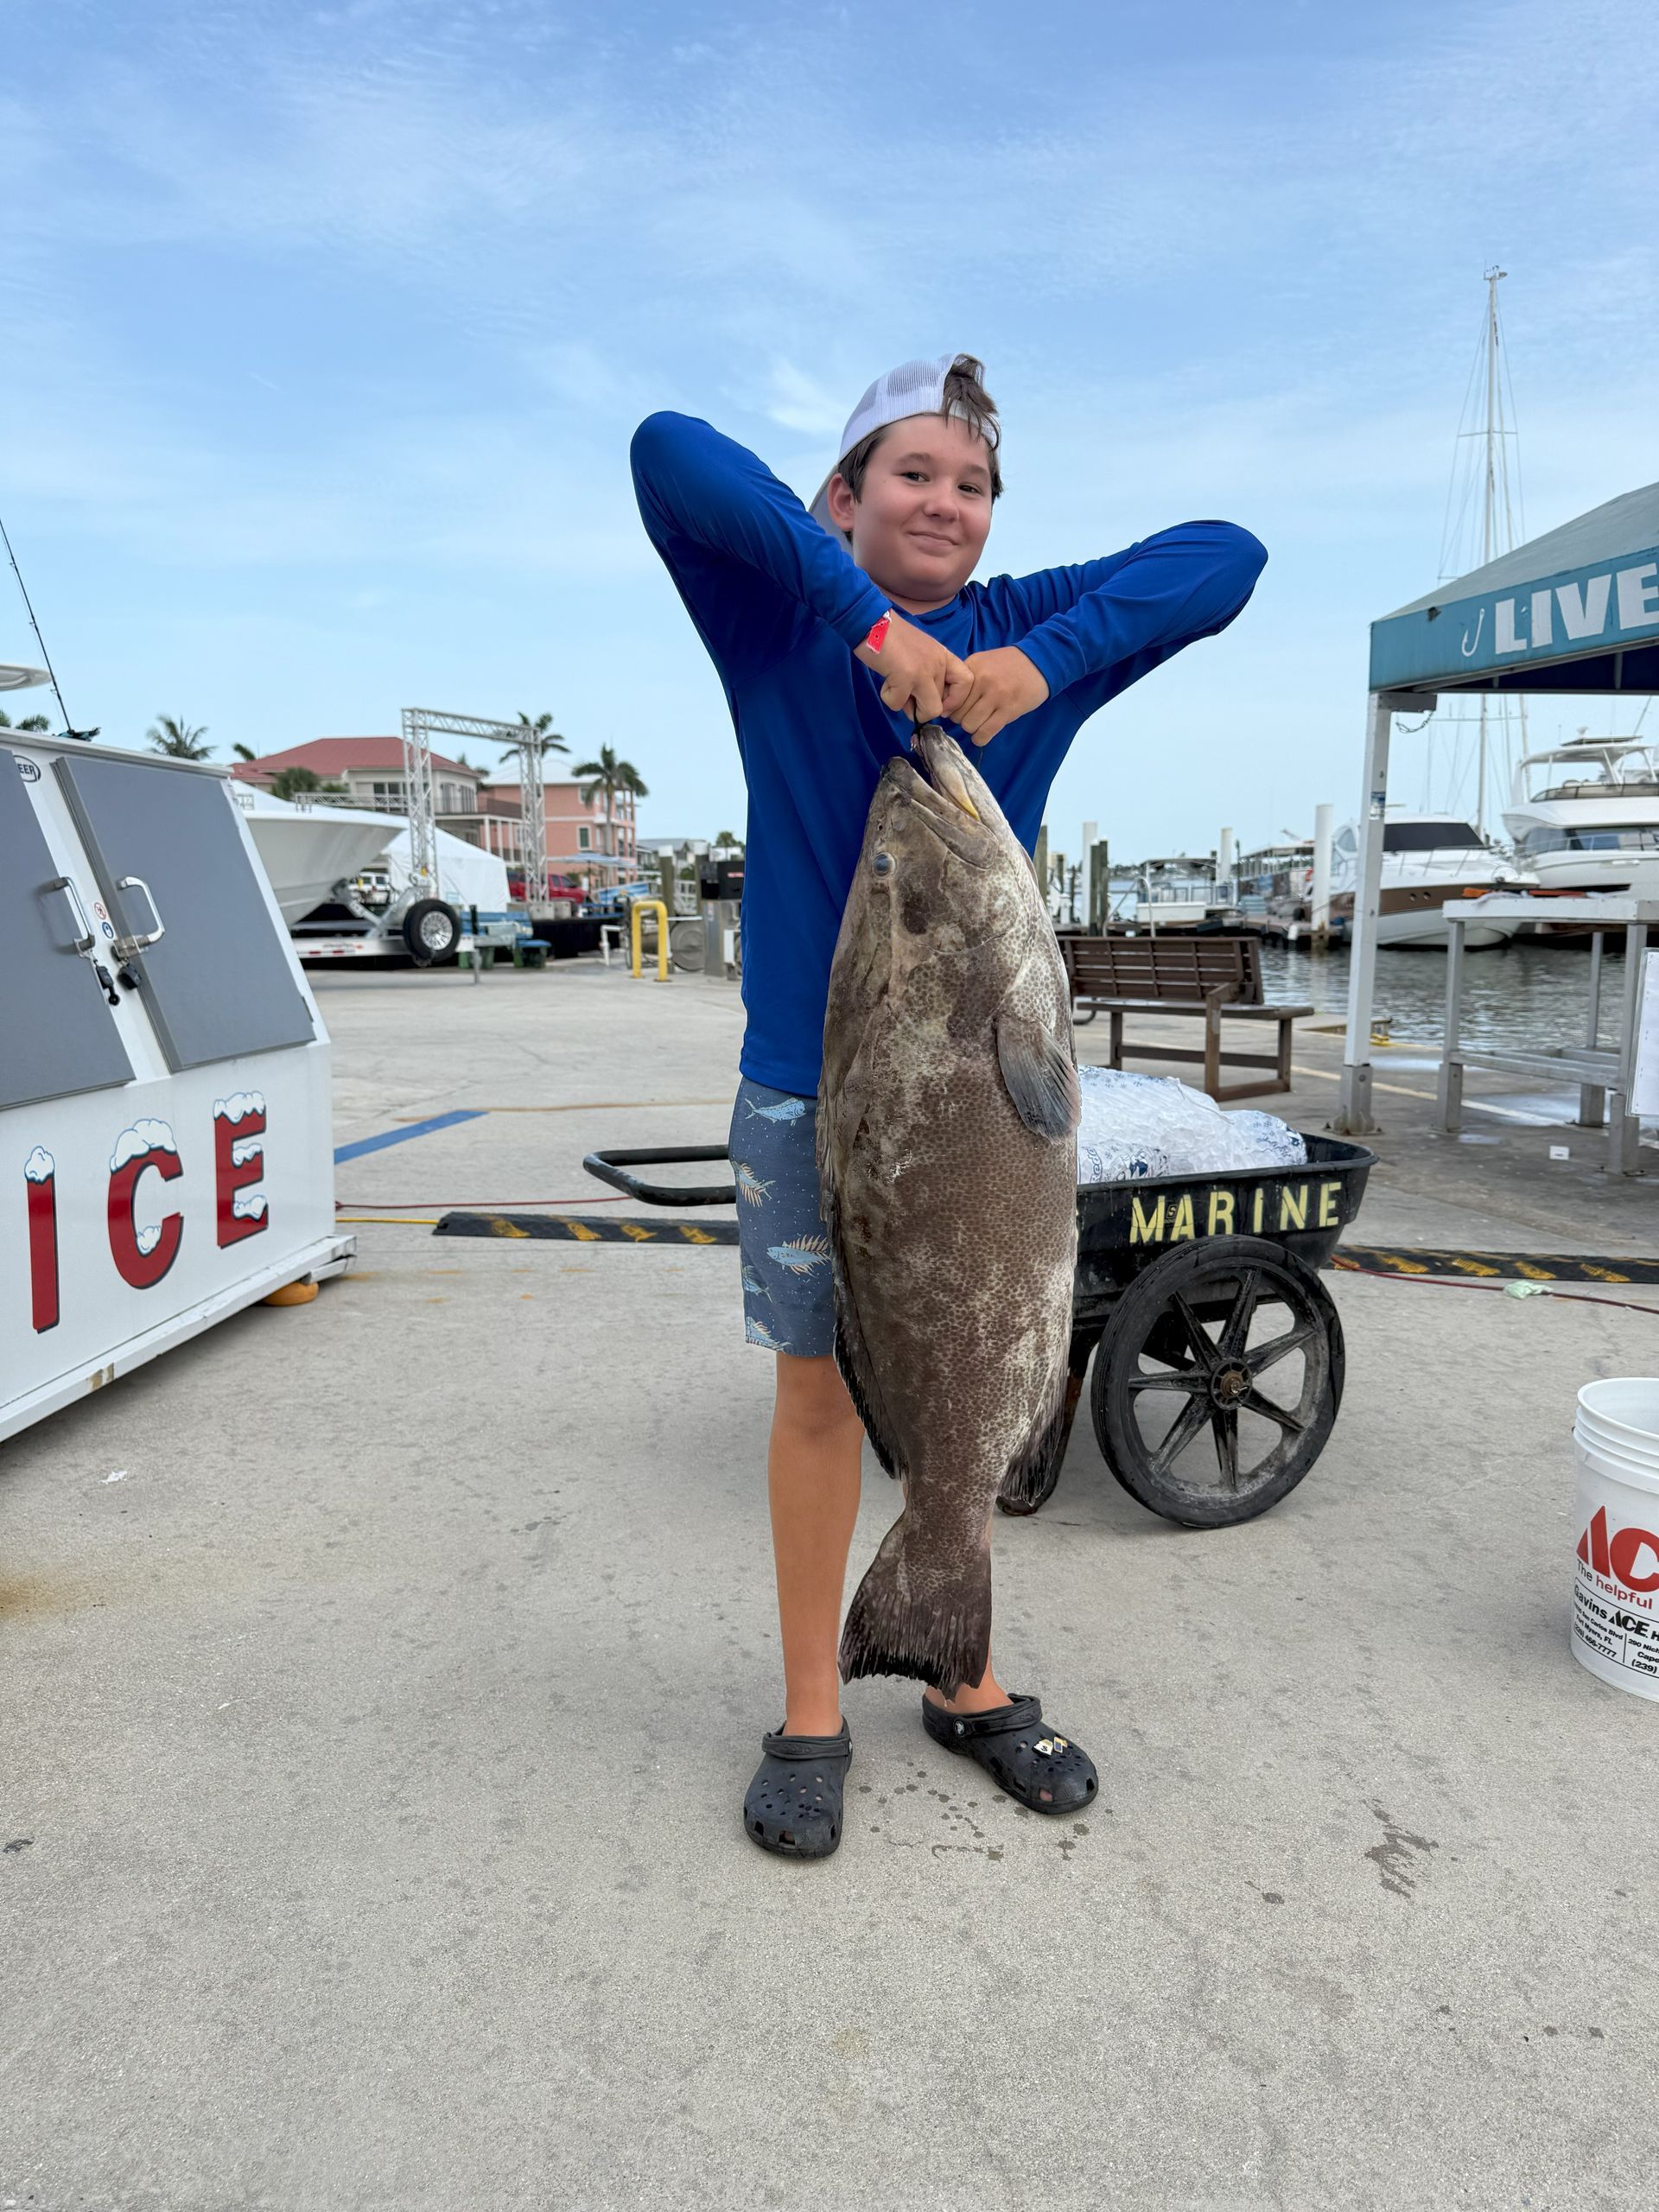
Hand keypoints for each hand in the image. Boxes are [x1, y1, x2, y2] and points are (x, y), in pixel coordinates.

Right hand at [854, 613, 973, 726]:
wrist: (872, 621)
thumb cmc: (892, 638)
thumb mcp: (921, 652)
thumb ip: (928, 674)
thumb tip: (924, 704)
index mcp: (944, 656)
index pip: (967, 681)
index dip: (956, 700)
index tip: (940, 703)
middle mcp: (938, 663)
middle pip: (942, 705)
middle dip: (920, 707)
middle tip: (905, 692)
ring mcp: (924, 670)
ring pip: (930, 711)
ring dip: (909, 707)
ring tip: (897, 688)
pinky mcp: (905, 677)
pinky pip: (899, 705)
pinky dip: (889, 698)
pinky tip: (886, 681)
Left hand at [955, 647, 1048, 744]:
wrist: (1039, 662)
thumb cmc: (1008, 664)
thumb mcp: (982, 662)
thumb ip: (965, 679)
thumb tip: (946, 704)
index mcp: (972, 668)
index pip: (950, 697)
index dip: (951, 707)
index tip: (957, 709)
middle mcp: (982, 681)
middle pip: (958, 713)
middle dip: (961, 719)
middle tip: (971, 715)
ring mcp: (996, 696)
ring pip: (969, 725)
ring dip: (972, 728)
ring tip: (979, 722)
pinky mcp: (1009, 710)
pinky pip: (985, 732)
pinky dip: (980, 738)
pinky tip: (982, 733)